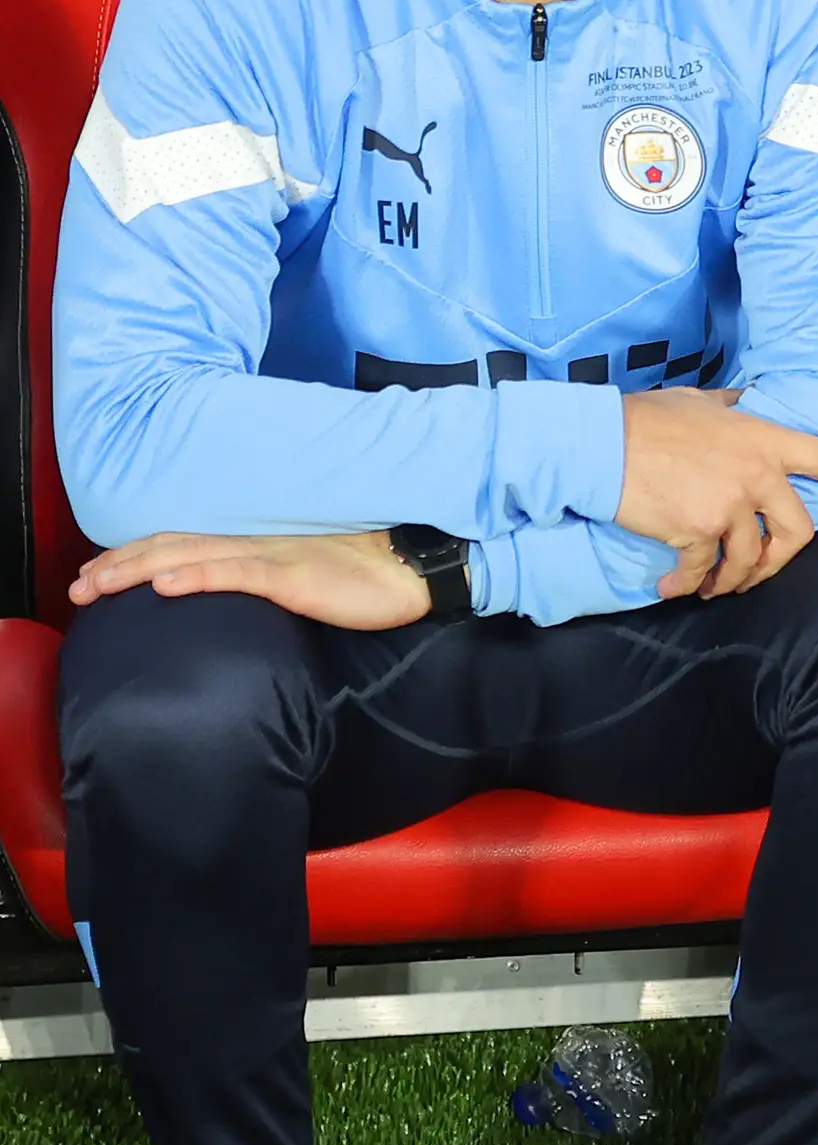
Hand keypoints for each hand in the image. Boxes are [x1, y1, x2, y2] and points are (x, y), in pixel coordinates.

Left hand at [69, 531, 429, 631]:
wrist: (414, 569)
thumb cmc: (366, 578)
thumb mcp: (303, 578)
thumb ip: (265, 582)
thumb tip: (231, 601)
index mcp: (256, 545)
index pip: (182, 543)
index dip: (134, 555)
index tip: (96, 574)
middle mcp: (254, 543)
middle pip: (171, 545)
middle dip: (117, 565)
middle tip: (77, 587)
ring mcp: (271, 557)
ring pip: (190, 554)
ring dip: (137, 568)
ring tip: (97, 584)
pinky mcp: (292, 576)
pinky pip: (235, 573)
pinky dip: (195, 575)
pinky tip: (163, 584)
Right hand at [618, 388, 817, 600]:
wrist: (601, 444)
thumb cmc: (648, 419)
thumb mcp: (704, 402)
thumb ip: (734, 409)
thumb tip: (745, 402)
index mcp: (765, 440)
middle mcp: (757, 474)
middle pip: (798, 531)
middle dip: (782, 559)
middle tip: (761, 569)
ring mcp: (730, 505)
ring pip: (751, 560)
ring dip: (733, 580)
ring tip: (712, 584)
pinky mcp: (698, 532)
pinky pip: (704, 571)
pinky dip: (688, 584)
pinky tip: (672, 586)